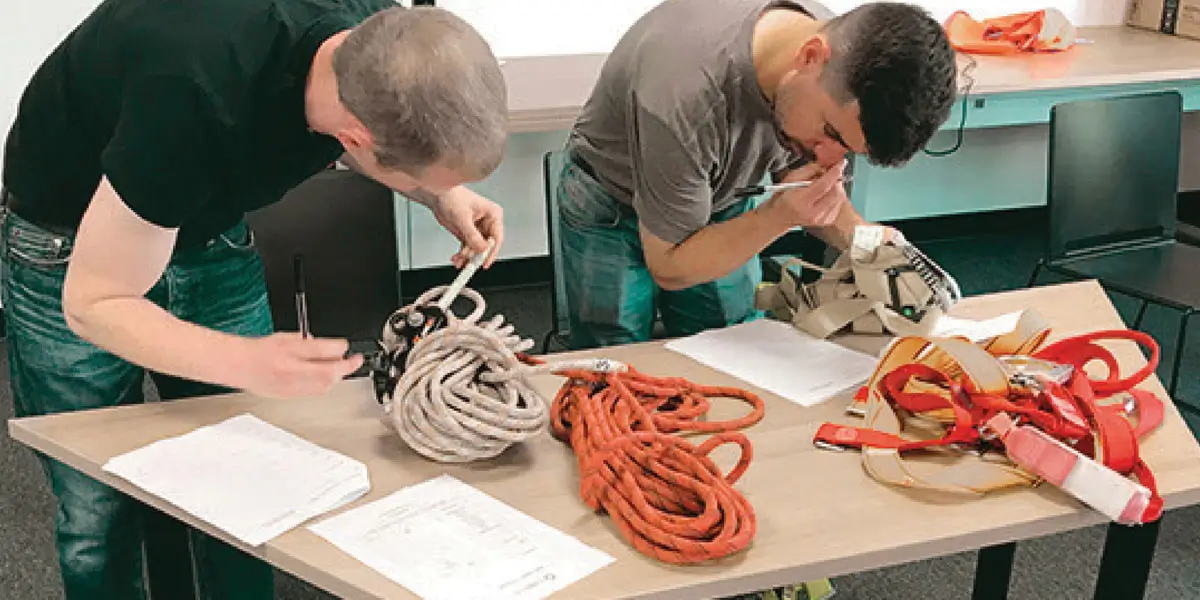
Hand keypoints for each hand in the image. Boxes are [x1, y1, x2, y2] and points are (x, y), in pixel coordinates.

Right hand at [236, 333, 362, 398]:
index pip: (321, 350)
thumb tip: (330, 348)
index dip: (340, 349)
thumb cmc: (261, 350)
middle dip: (345, 368)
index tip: (347, 347)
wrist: (240, 365)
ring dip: (337, 377)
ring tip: (343, 369)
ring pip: (323, 386)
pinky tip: (327, 379)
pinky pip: (314, 392)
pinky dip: (325, 385)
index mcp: (289, 351)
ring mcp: (289, 385)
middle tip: (355, 361)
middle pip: (327, 373)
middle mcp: (290, 370)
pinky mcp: (289, 395)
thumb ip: (309, 342)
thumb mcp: (287, 337)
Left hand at [431, 187, 504, 268]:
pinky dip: (462, 254)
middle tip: (470, 263)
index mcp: (493, 214)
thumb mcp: (463, 219)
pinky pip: (468, 248)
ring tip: (459, 259)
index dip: (491, 252)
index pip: (497, 238)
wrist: (436, 195)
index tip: (485, 262)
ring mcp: (477, 229)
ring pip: (477, 249)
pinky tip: (457, 258)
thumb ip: (473, 236)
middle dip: (476, 255)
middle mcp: (487, 222)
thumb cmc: (451, 197)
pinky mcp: (468, 233)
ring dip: (467, 256)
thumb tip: (482, 249)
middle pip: (487, 245)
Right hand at [766, 160, 847, 228]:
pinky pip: (838, 205)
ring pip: (839, 199)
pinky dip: (835, 197)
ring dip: (836, 188)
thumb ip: (809, 170)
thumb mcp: (790, 178)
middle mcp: (811, 213)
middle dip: (836, 180)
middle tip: (831, 174)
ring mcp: (819, 219)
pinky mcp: (825, 221)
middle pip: (835, 193)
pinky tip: (825, 195)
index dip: (834, 173)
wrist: (780, 217)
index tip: (841, 163)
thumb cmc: (783, 196)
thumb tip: (825, 166)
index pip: (823, 185)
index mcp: (800, 201)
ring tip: (825, 185)